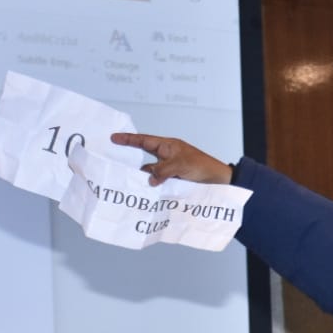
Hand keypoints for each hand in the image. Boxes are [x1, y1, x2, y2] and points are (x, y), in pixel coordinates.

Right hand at [111, 132, 232, 186]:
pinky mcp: (173, 181)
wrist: (219, 181)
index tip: (113, 138)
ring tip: (131, 185)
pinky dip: (153, 188)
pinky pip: (158, 183)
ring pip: (151, 173)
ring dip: (144, 179)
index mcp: (168, 146)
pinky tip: (147, 194)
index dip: (128, 139)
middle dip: (132, 162)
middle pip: (144, 158)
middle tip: (117, 166)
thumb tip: (149, 179)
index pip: (144, 140)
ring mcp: (170, 170)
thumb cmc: (202, 166)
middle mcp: (167, 157)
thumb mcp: (180, 164)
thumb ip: (162, 170)